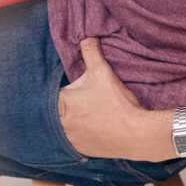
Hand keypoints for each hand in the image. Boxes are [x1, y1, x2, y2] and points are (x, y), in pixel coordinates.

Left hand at [57, 38, 168, 159]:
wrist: (138, 134)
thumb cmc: (118, 104)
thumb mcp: (103, 73)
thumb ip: (91, 51)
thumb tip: (86, 35)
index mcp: (61, 104)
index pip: (47, 93)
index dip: (55, 88)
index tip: (66, 87)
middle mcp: (61, 125)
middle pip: (54, 110)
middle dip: (63, 103)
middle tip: (76, 99)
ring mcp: (71, 140)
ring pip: (63, 126)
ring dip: (70, 119)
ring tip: (83, 112)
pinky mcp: (82, 150)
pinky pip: (73, 139)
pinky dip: (78, 132)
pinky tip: (89, 125)